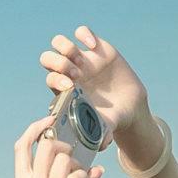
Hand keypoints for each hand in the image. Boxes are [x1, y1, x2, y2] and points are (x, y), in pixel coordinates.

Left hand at [39, 26, 148, 144]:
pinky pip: (81, 32)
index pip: (50, 79)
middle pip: (47, 59)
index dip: (57, 80)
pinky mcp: (95, 47)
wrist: (129, 105)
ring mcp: (81, 59)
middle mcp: (69, 74)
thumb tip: (102, 145)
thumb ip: (102, 133)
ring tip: (82, 59)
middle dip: (58, 63)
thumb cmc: (113, 118)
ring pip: (59, 43)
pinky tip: (94, 47)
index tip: (72, 87)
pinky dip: (84, 35)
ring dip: (66, 48)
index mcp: (66, 91)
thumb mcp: (107, 126)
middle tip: (77, 74)